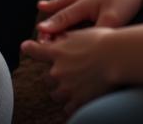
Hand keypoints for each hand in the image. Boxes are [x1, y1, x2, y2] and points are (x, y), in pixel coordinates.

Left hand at [22, 23, 142, 114]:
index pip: (35, 50)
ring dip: (61, 90)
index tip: (25, 47)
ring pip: (55, 94)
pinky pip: (67, 108)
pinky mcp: (77, 101)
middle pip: (46, 78)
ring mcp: (66, 88)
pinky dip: (71, 104)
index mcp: (57, 52)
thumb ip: (64, 38)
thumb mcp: (79, 34)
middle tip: (65, 71)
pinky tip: (77, 100)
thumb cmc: (102, 41)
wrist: (116, 58)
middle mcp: (57, 71)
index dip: (29, 48)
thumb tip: (56, 38)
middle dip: (53, 75)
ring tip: (71, 86)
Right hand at [36, 0, 142, 37]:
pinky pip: (71, 0)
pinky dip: (63, 3)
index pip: (61, 20)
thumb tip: (85, 47)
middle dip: (48, 24)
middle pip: (58, 11)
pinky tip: (61, 1)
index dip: (50, 31)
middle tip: (39, 36)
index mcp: (81, 3)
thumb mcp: (113, 18)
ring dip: (54, 10)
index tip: (39, 40)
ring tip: (42, 10)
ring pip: (63, 2)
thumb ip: (96, 32)